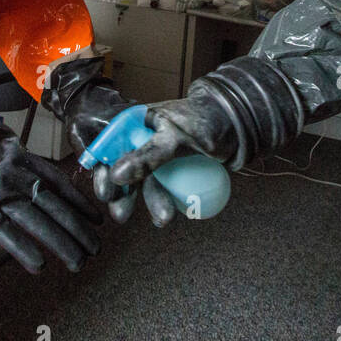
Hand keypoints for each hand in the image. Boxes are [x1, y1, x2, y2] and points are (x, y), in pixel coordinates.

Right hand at [0, 108, 101, 272]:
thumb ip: (28, 165)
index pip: (62, 185)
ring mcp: (0, 195)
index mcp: (26, 161)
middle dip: (79, 231)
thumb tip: (49, 184)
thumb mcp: (7, 147)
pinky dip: (25, 251)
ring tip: (78, 262)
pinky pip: (7, 234)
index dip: (82, 205)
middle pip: (56, 208)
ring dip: (62, 245)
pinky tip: (39, 265)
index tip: (98, 221)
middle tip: (96, 249)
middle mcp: (18, 178)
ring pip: (39, 224)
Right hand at [99, 57, 302, 225]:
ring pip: (146, 183)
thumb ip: (147, 156)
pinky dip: (164, 202)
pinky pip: (165, 188)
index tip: (106, 192)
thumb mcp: (174, 137)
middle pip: (123, 170)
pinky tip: (166, 216)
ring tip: (162, 220)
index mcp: (134, 124)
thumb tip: (116, 174)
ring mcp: (158, 156)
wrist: (237, 124)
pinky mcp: (173, 170)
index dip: (102, 171)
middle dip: (122, 194)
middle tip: (121, 215)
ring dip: (150, 203)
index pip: (109, 148)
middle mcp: (141, 140)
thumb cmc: (204, 121)